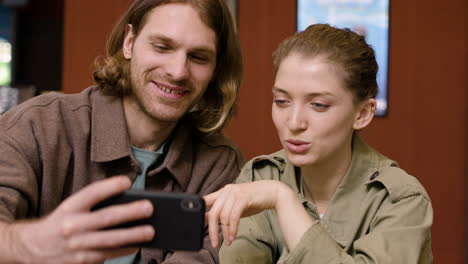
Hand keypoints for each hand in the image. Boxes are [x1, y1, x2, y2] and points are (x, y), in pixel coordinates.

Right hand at [10, 176, 154, 263]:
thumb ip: (93, 205)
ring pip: (109, 241)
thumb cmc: (60, 223)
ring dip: (132, 236)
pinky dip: (123, 250)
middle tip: (149, 208)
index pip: (92, 193)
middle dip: (129, 213)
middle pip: (105, 218)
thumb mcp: (70, 208)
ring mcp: (76, 246)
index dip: (110, 187)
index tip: (127, 181)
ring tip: (150, 231)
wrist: (31, 248)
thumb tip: (126, 202)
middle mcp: (72, 226)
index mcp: (69, 208)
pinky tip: (136, 245)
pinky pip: (106, 256)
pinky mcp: (80, 262)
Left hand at [204, 180, 285, 247]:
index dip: (199, 214)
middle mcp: (226, 191)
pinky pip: (234, 216)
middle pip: (213, 212)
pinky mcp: (243, 198)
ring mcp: (235, 193)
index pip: (205, 201)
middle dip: (212, 230)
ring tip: (228, 241)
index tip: (198, 229)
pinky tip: (233, 236)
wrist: (272, 192)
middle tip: (214, 243)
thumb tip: (207, 219)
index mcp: (222, 191)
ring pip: (223, 216)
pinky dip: (232, 228)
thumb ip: (223, 211)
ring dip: (225, 232)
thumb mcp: (235, 205)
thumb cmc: (254, 200)